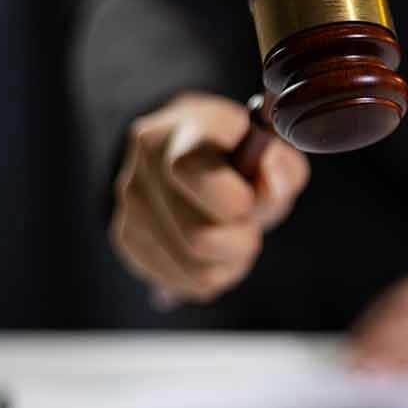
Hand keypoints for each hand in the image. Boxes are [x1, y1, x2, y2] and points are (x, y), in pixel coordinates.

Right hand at [110, 92, 308, 301]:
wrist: (197, 161)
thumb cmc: (243, 159)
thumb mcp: (274, 156)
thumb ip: (281, 164)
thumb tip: (269, 167)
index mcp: (185, 127)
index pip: (189, 168)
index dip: (230, 197)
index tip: (249, 201)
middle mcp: (147, 161)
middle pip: (196, 234)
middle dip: (240, 240)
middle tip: (250, 224)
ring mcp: (130, 201)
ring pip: (192, 264)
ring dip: (230, 261)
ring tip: (236, 236)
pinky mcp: (126, 236)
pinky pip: (182, 281)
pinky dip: (212, 274)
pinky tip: (216, 251)